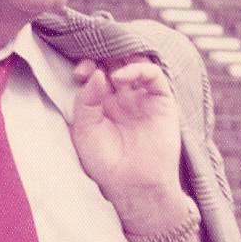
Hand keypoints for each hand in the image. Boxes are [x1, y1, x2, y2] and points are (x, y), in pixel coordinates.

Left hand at [68, 58, 186, 230]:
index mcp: (100, 103)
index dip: (87, 65)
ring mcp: (141, 97)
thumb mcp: (84, 131)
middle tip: (91, 64)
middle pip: (113, 62)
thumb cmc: (105, 163)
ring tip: (107, 73)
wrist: (133, 185)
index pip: (95, 72)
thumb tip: (98, 73)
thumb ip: (86, 101)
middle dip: (102, 57)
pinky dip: (138, 69)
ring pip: (134, 63)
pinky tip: (120, 78)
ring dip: (120, 59)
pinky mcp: (162, 100)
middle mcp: (121, 97)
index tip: (78, 72)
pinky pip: (153, 75)